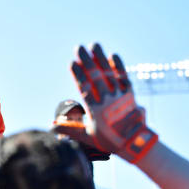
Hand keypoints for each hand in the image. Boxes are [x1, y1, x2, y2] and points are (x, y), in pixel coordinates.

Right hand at [54, 43, 157, 163]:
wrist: (136, 143)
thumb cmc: (109, 140)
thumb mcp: (87, 135)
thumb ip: (69, 128)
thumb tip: (52, 125)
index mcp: (95, 109)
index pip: (85, 87)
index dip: (78, 74)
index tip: (72, 62)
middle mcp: (107, 99)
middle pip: (95, 76)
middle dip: (86, 60)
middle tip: (79, 47)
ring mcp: (119, 95)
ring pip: (109, 73)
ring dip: (101, 58)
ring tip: (94, 45)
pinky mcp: (130, 94)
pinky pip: (123, 77)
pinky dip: (118, 65)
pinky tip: (113, 55)